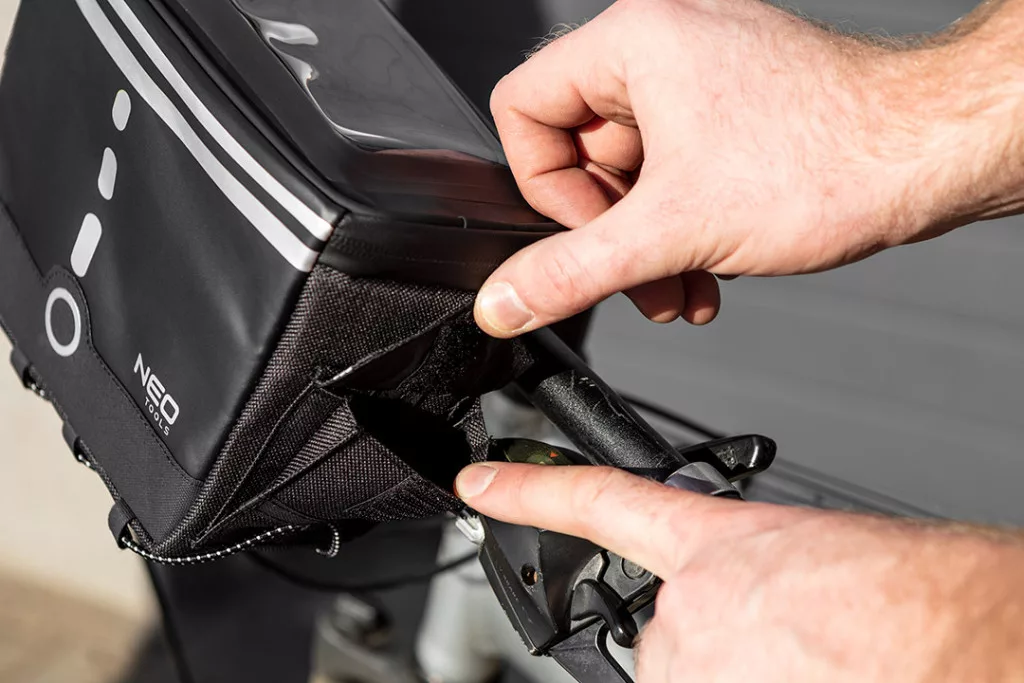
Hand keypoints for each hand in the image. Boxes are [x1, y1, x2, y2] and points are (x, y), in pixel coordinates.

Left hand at [456, 462, 1023, 680]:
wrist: (971, 636)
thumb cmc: (920, 594)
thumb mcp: (813, 554)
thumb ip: (750, 576)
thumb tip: (748, 611)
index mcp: (717, 545)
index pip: (599, 501)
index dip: (532, 490)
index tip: (482, 483)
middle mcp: (687, 609)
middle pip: (665, 637)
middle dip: (719, 643)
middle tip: (798, 642)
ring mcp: (690, 666)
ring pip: (691, 678)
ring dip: (743, 673)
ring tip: (815, 659)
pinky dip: (753, 680)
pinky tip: (812, 669)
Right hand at [475, 0, 1023, 336]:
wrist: (933, 154)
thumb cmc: (830, 159)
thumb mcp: (671, 231)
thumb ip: (572, 272)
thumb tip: (503, 301)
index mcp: (632, 43)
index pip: (524, 112)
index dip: (546, 190)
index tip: (588, 236)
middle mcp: (664, 44)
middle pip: (581, 150)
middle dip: (610, 233)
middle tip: (640, 280)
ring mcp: (704, 73)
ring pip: (633, 169)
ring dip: (650, 242)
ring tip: (683, 286)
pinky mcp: (736, 104)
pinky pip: (677, 167)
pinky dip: (683, 223)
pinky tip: (710, 268)